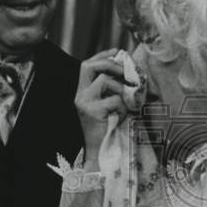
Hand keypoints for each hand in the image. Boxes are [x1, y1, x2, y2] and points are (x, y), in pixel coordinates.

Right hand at [75, 48, 130, 163]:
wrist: (99, 154)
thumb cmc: (108, 130)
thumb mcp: (108, 105)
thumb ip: (112, 89)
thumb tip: (127, 70)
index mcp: (82, 92)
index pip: (87, 65)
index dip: (102, 55)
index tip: (116, 51)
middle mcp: (79, 95)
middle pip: (88, 65)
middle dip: (109, 64)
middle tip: (125, 70)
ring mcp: (84, 103)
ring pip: (105, 82)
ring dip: (121, 91)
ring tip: (124, 106)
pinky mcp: (92, 111)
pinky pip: (114, 99)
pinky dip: (122, 107)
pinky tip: (120, 118)